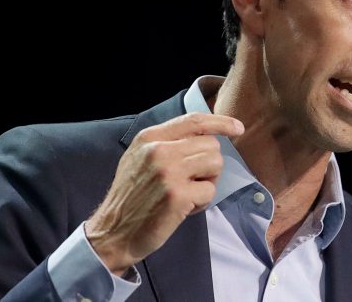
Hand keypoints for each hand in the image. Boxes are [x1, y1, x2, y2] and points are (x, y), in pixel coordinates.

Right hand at [85, 112, 243, 274]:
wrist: (114, 231)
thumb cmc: (131, 197)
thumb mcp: (139, 158)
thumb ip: (166, 143)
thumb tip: (204, 134)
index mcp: (149, 138)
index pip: (193, 120)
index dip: (220, 122)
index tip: (237, 128)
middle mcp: (158, 151)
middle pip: (210, 145)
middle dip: (209, 165)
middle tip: (193, 181)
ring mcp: (168, 172)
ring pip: (215, 164)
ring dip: (208, 182)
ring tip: (188, 194)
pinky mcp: (177, 195)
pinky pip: (209, 191)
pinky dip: (202, 203)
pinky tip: (184, 208)